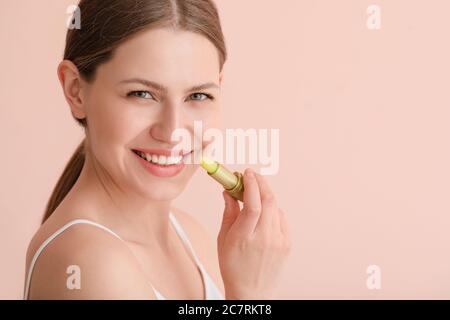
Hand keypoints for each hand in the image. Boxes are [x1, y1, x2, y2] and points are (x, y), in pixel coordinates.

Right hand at [217, 168, 291, 299]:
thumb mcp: (223, 238)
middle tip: (252, 176)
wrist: (251, 290)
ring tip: (255, 194)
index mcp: (244, 237)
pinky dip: (273, 210)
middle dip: (261, 183)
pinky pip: (281, 218)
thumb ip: (228, 212)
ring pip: (276, 207)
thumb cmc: (233, 265)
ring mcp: (279, 241)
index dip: (250, 184)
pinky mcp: (288, 244)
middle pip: (268, 201)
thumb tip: (229, 191)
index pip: (251, 204)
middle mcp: (264, 238)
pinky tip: (264, 213)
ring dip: (266, 195)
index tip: (246, 173)